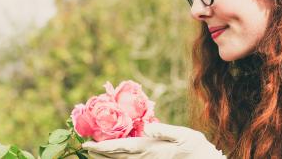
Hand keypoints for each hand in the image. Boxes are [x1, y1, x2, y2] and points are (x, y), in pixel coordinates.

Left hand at [82, 123, 225, 158]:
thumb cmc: (196, 148)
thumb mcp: (184, 135)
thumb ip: (164, 131)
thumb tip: (147, 127)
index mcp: (152, 148)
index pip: (123, 147)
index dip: (105, 146)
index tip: (89, 144)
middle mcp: (147, 157)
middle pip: (119, 156)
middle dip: (101, 152)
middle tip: (84, 147)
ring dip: (108, 156)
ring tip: (94, 152)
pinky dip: (121, 158)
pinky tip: (116, 155)